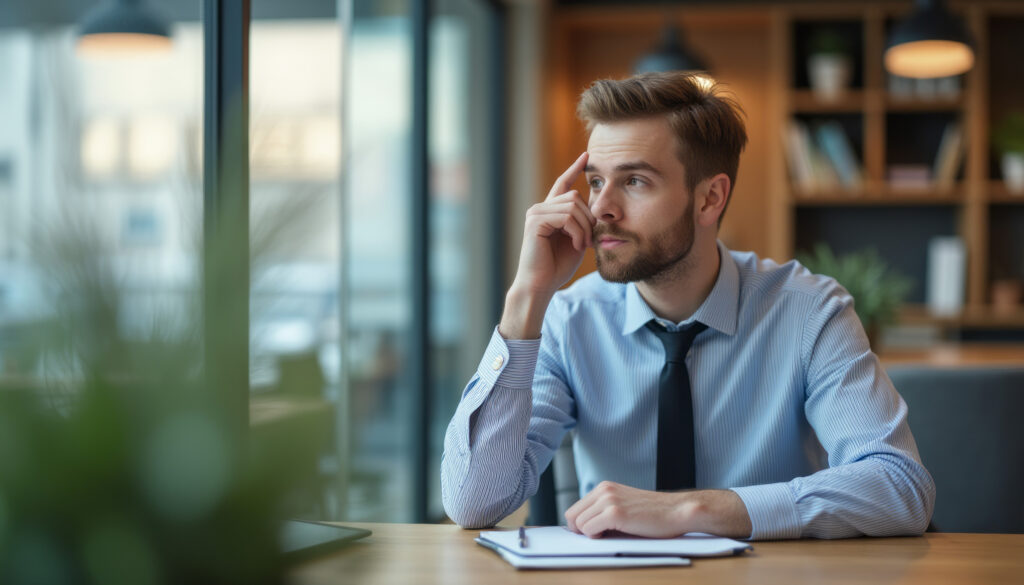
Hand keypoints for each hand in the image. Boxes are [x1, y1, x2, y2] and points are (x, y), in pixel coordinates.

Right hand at [514, 152, 594, 295]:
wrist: (541, 285)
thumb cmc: (557, 267)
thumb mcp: (576, 240)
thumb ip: (581, 222)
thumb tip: (594, 208)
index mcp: (549, 211)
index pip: (562, 183)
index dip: (575, 169)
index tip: (587, 156)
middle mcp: (540, 208)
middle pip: (575, 196)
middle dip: (589, 218)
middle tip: (591, 240)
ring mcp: (535, 213)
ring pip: (572, 205)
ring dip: (584, 227)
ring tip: (583, 244)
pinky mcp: (535, 221)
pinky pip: (566, 216)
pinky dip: (577, 232)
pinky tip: (576, 245)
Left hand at [564, 481, 752, 538]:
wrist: (678, 511)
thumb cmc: (654, 514)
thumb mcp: (625, 506)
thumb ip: (604, 511)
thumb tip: (582, 529)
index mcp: (605, 488)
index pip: (575, 509)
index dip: (580, 526)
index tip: (592, 534)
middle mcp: (604, 490)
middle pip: (572, 516)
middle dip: (581, 531)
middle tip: (600, 537)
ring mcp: (609, 500)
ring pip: (579, 524)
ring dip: (591, 535)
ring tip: (611, 535)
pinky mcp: (615, 512)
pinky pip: (589, 529)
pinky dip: (596, 536)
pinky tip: (612, 535)